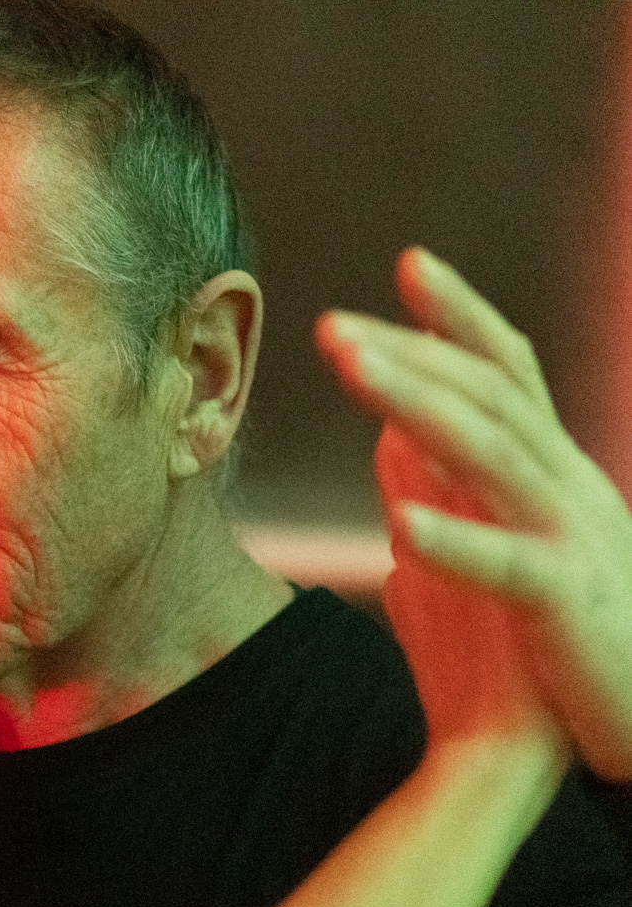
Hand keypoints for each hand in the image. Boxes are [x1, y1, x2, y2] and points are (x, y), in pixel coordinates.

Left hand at [316, 247, 631, 778]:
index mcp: (552, 473)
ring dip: (419, 405)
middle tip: (330, 325)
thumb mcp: (497, 549)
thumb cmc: (558, 643)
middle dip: (411, 351)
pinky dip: (458, 541)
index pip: (508, 372)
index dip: (461, 316)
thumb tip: (388, 442)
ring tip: (351, 370)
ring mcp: (575, 540)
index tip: (410, 263)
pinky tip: (401, 525)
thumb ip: (445, 494)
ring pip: (495, 455)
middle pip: (490, 396)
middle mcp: (570, 488)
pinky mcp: (571, 606)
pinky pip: (512, 567)